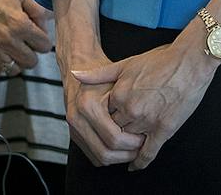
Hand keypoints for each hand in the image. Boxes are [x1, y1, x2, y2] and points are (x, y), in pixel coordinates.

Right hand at [0, 0, 52, 80]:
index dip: (42, 41)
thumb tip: (44, 26)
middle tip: (24, 45)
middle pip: (31, 62)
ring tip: (9, 50)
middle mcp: (8, 41)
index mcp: (21, 25)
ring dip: (14, 61)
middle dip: (31, 53)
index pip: (44, 46)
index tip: (36, 38)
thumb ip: (37, 10)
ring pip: (14, 69)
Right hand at [58, 49, 143, 167]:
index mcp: (87, 105)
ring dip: (119, 158)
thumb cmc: (101, 69)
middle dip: (127, 154)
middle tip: (141, 146)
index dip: (134, 143)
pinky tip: (120, 147)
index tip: (145, 138)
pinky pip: (93, 156)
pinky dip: (109, 156)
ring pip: (100, 158)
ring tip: (133, 147)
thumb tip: (147, 123)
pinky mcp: (74, 134)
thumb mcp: (117, 79)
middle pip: (106, 153)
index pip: (115, 139)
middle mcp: (76, 118)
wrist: (79, 62)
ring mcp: (73, 127)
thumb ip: (131, 102)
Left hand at [73, 40, 215, 170]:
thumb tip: (75, 75)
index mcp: (118, 94)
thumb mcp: (124, 64)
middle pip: (116, 128)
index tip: (108, 117)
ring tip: (128, 144)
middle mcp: (130, 109)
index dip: (107, 116)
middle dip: (116, 130)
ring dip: (129, 143)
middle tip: (119, 131)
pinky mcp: (164, 129)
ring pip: (130, 140)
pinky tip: (135, 166)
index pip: (104, 114)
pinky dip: (141, 161)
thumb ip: (99, 74)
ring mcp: (147, 121)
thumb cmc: (158, 61)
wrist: (188, 63)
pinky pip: (149, 152)